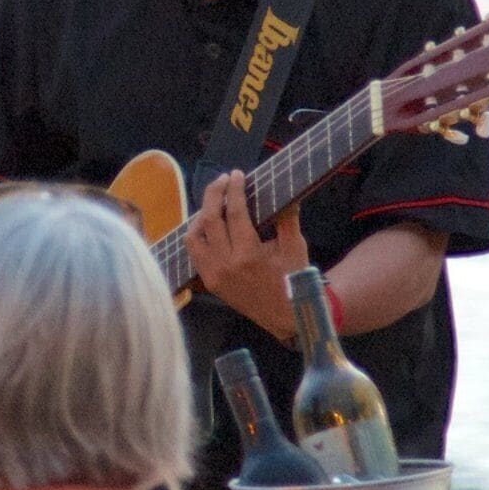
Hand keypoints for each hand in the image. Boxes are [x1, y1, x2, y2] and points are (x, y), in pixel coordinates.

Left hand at [187, 168, 312, 334]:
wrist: (286, 315)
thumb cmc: (293, 278)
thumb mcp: (295, 246)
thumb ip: (287, 217)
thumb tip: (284, 191)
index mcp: (248, 255)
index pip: (235, 213)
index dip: (234, 190)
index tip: (236, 174)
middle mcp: (226, 264)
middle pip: (209, 219)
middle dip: (214, 194)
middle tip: (223, 179)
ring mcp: (213, 275)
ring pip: (194, 236)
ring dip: (201, 215)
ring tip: (215, 203)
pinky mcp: (209, 282)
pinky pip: (194, 253)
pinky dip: (198, 235)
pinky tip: (209, 225)